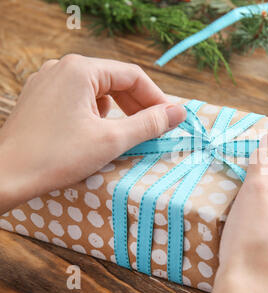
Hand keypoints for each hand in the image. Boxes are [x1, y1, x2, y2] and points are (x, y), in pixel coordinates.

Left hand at [0, 54, 185, 212]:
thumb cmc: (57, 156)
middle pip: (114, 80)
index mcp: (80, 69)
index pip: (133, 76)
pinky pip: (78, 98)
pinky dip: (96, 113)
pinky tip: (97, 132)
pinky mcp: (39, 98)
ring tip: (129, 132)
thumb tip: (179, 112)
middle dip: (138, 104)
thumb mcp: (112, 140)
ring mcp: (47, 81)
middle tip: (155, 127)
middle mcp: (62, 67)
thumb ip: (149, 124)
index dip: (157, 98)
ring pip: (97, 90)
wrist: (5, 177)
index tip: (171, 120)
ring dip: (119, 109)